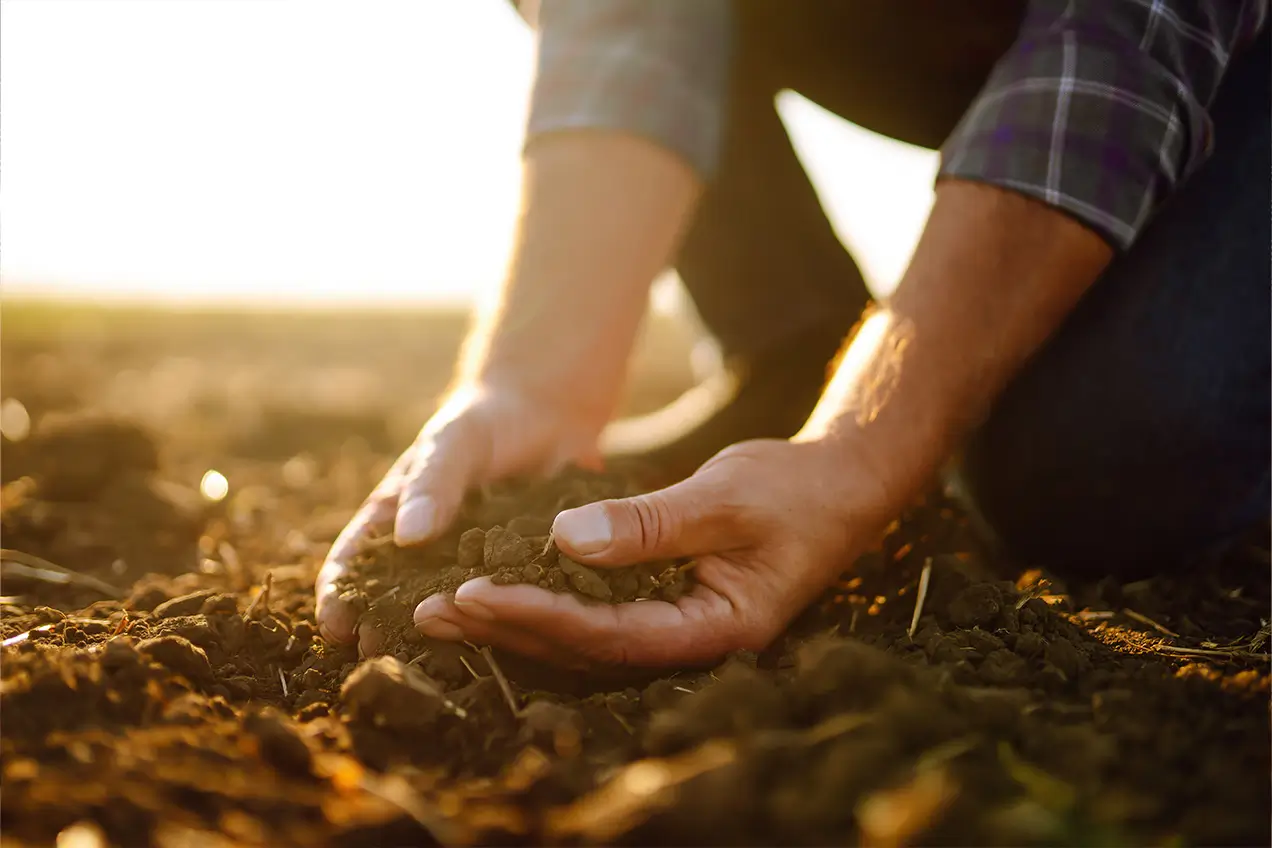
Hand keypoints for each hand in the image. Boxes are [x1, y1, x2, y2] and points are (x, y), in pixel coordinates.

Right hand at [314, 383, 604, 653]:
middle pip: (393, 599)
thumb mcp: (453, 444)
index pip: (354, 561)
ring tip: (430, 669)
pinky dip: (496, 624)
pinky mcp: (515, 571)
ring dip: (436, 638)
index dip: (338, 596)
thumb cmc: (483, 422)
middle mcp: (427, 550)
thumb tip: (408, 537)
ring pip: (447, 610)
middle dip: (381, 631)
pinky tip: (500, 647)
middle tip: (378, 663)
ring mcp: (469, 564)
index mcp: (396, 517)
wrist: (545, 413)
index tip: (334, 628)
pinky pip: (503, 602)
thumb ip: (432, 484)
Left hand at [411, 437, 891, 666]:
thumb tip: (565, 538)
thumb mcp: (725, 496)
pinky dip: (546, 600)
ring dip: (515, 620)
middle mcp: (693, 640)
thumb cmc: (795, 488)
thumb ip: (651, 523)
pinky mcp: (667, 602)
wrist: (843, 484)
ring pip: (584, 637)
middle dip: (507, 628)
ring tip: (442, 608)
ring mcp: (679, 624)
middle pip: (585, 649)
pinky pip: (597, 613)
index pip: (610, 635)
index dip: (538, 616)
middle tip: (430, 612)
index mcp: (717, 628)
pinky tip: (498, 589)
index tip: (472, 593)